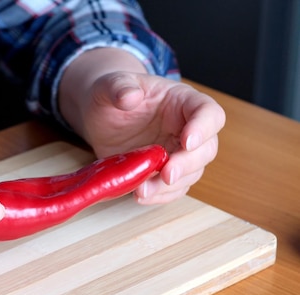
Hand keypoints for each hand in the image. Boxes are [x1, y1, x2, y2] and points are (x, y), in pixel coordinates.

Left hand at [59, 48, 224, 204]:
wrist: (99, 115)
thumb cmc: (110, 95)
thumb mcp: (109, 84)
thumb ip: (119, 87)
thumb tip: (129, 96)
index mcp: (182, 101)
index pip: (208, 113)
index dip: (203, 128)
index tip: (188, 141)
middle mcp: (186, 128)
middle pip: (206, 149)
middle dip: (188, 164)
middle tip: (166, 174)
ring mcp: (176, 152)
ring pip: (191, 174)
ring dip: (170, 186)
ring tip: (143, 191)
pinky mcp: (163, 171)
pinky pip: (172, 189)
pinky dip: (159, 196)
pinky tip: (140, 196)